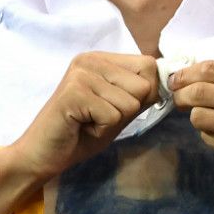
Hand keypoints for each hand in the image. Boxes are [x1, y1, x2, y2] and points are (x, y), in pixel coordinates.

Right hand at [6, 51, 159, 182]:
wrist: (43, 154)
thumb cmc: (82, 133)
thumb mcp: (120, 110)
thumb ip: (141, 94)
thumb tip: (170, 80)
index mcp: (101, 59)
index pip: (149, 65)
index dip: (144, 93)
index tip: (117, 106)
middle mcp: (90, 60)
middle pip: (144, 85)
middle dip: (127, 110)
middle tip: (98, 117)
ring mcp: (80, 74)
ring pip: (130, 102)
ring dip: (113, 121)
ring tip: (89, 122)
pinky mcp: (74, 93)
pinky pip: (113, 115)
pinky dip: (102, 128)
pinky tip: (82, 126)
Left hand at [169, 60, 213, 206]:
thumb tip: (193, 75)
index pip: (211, 68)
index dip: (186, 73)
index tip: (177, 79)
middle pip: (198, 91)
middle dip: (181, 95)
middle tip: (180, 99)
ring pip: (198, 116)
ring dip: (196, 117)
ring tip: (208, 117)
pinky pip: (209, 137)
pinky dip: (209, 134)